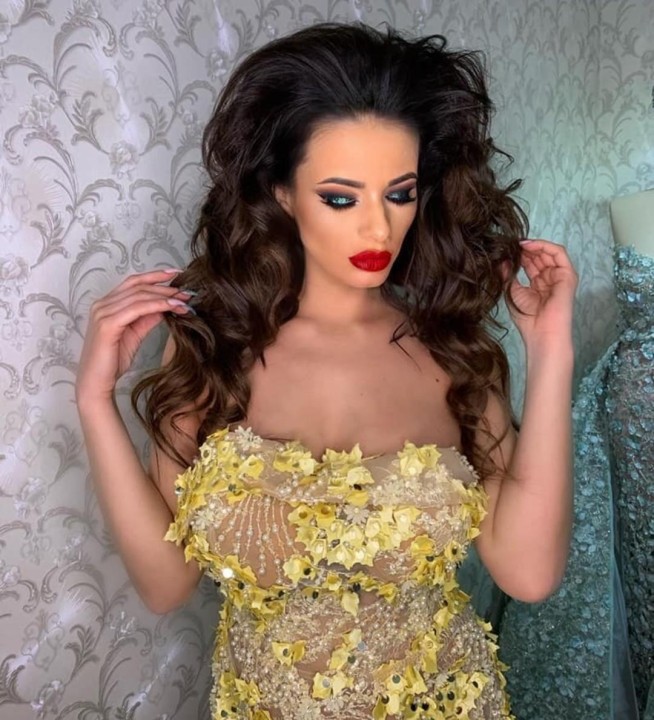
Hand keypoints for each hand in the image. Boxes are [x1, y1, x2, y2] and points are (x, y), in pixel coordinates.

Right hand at [76, 269, 192, 404]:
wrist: (96, 382)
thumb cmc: (112, 361)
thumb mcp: (135, 334)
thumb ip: (147, 318)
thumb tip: (165, 305)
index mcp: (106, 304)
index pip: (133, 282)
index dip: (155, 276)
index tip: (177, 274)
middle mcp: (102, 304)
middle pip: (138, 286)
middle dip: (166, 287)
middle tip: (188, 291)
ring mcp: (103, 313)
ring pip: (140, 295)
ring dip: (166, 296)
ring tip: (185, 300)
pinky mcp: (107, 324)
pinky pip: (137, 308)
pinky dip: (158, 305)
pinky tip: (173, 307)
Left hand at [508, 239, 577, 347]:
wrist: (542, 333)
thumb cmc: (527, 319)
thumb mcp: (512, 292)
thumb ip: (508, 276)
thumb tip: (501, 260)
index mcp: (538, 284)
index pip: (530, 263)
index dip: (518, 255)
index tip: (504, 250)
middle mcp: (549, 278)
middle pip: (539, 256)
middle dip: (524, 249)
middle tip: (510, 244)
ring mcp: (559, 276)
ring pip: (548, 252)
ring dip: (533, 245)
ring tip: (518, 244)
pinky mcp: (568, 274)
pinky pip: (559, 253)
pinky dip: (544, 246)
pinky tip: (529, 245)